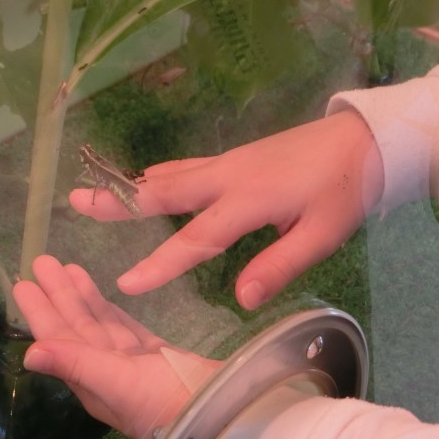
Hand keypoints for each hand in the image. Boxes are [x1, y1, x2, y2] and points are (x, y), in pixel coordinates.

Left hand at [13, 255, 219, 437]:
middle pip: (75, 326)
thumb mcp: (118, 383)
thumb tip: (29, 354)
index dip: (41, 312)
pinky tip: (100, 294)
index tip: (24, 283)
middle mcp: (104, 369)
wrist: (219, 411)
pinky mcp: (151, 353)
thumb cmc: (165, 400)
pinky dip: (109, 309)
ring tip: (67, 267)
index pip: (59, 339)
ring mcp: (129, 361)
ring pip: (98, 322)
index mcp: (90, 377)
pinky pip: (123, 326)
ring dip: (81, 296)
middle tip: (42, 262)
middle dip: (59, 294)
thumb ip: (76, 364)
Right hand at [70, 110, 382, 308]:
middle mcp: (227, 178)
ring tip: (94, 189)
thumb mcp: (321, 235)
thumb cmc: (344, 191)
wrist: (362, 140)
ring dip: (130, 185)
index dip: (160, 264)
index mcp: (248, 201)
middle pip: (164, 193)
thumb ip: (278, 266)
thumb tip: (241, 299)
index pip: (196, 240)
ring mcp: (227, 163)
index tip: (125, 284)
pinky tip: (146, 175)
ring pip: (170, 176)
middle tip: (76, 203)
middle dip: (119, 202)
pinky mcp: (233, 158)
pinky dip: (160, 173)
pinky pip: (186, 166)